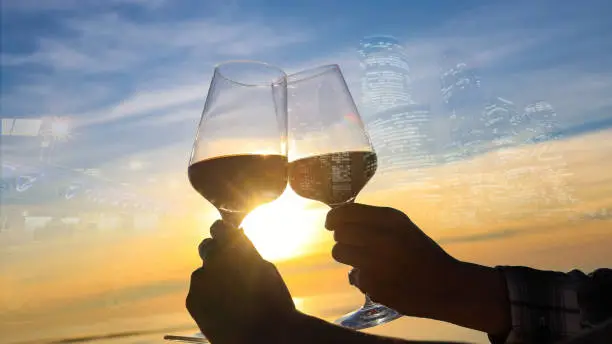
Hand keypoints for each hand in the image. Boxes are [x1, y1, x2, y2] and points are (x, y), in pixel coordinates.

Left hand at [186, 220, 295, 343]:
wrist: (265, 336)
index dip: (223, 234)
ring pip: (202, 273)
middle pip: (207, 248)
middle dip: (216, 255)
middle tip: (229, 272)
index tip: (227, 241)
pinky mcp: (191, 299)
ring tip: (230, 298)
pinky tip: (222, 310)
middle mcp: (213, 258)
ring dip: (212, 279)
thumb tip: (237, 242)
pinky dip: (207, 297)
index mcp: (234, 246)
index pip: (218, 228)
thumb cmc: (273, 302)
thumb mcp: (266, 268)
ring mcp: (200, 279)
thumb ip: (247, 252)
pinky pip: (197, 292)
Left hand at [325, 203, 460, 317]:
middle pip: (339, 232)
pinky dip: (364, 278)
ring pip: (338, 252)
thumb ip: (373, 221)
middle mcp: (382, 237)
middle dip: (342, 238)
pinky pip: (354, 276)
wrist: (446, 286)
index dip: (334, 217)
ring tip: (365, 260)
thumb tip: (338, 219)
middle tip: (354, 244)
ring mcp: (375, 262)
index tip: (331, 223)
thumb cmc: (421, 254)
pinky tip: (383, 280)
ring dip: (347, 256)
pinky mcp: (372, 284)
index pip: (346, 212)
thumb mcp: (402, 228)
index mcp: (391, 219)